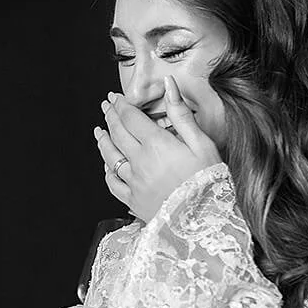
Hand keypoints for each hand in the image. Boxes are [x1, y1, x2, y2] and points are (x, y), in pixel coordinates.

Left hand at [94, 76, 220, 222]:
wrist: (205, 222)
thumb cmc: (208, 183)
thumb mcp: (202, 143)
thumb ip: (182, 114)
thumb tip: (169, 86)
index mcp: (156, 145)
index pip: (130, 118)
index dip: (121, 105)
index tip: (116, 97)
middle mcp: (139, 162)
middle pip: (117, 133)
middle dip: (110, 116)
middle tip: (106, 106)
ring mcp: (133, 182)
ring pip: (110, 156)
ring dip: (103, 140)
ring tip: (99, 130)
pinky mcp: (132, 201)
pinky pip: (112, 183)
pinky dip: (107, 170)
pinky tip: (107, 164)